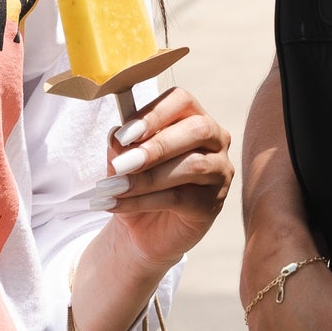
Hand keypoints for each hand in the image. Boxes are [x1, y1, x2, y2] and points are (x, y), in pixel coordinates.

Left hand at [96, 85, 233, 275]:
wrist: (139, 229)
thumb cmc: (135, 185)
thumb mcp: (122, 162)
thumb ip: (122, 147)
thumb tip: (116, 136)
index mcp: (192, 118)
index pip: (182, 101)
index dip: (155, 113)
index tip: (124, 134)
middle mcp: (215, 141)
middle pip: (198, 129)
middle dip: (157, 145)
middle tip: (122, 163)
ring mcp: (219, 173)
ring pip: (193, 165)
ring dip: (147, 177)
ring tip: (112, 187)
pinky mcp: (212, 204)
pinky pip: (181, 198)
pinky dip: (143, 200)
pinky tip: (116, 204)